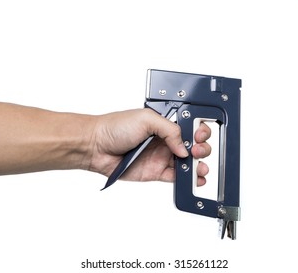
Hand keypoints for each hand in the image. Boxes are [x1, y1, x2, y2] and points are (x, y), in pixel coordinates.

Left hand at [89, 109, 210, 185]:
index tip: (199, 135)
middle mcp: (164, 140)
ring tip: (199, 167)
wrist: (97, 146)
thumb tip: (183, 147)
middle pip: (192, 146)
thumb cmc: (115, 127)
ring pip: (186, 163)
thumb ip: (169, 129)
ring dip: (198, 165)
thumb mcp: (146, 119)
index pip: (189, 127)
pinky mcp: (155, 172)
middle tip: (196, 150)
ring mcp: (161, 157)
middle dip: (201, 148)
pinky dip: (187, 179)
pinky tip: (195, 178)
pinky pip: (175, 177)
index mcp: (164, 124)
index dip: (199, 131)